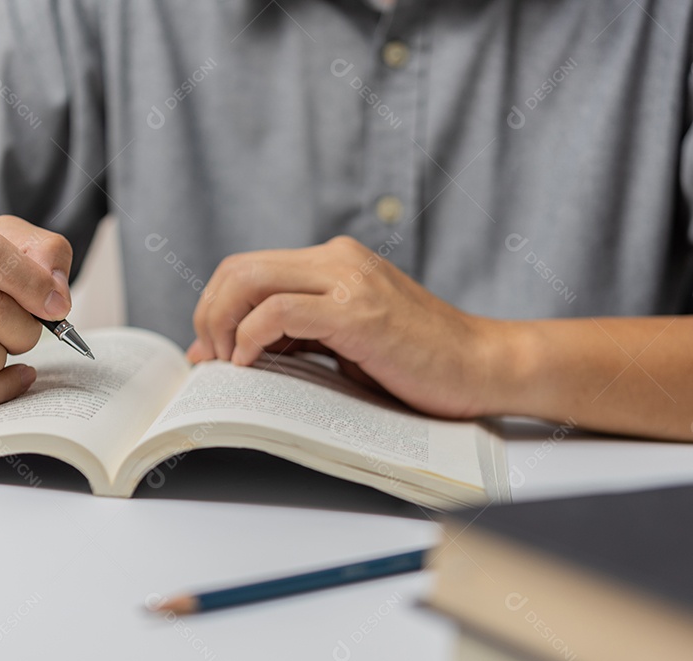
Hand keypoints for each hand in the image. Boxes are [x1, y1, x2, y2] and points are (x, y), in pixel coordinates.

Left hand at [188, 235, 510, 417]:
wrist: (483, 368)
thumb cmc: (418, 364)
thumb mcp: (345, 344)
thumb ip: (293, 338)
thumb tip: (224, 353)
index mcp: (334, 262)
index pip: (248, 268)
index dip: (215, 307)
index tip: (210, 350)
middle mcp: (337, 260)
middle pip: (238, 268)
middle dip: (208, 314)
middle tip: (210, 359)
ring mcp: (348, 282)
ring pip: (250, 280)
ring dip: (221, 325)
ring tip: (227, 365)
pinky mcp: (357, 312)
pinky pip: (279, 311)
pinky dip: (250, 337)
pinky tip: (250, 364)